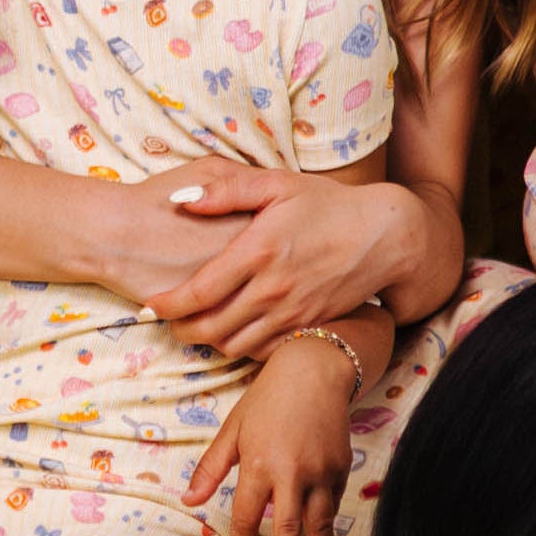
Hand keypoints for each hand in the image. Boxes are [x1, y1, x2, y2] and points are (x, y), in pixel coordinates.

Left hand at [151, 169, 427, 349]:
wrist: (384, 236)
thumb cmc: (328, 205)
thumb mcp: (277, 184)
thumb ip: (227, 190)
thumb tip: (181, 200)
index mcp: (259, 251)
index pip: (200, 291)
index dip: (168, 304)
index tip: (152, 305)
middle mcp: (273, 288)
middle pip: (212, 327)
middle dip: (183, 328)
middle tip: (170, 320)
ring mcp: (292, 312)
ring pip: (235, 345)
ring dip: (210, 341)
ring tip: (198, 326)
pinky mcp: (309, 325)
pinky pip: (264, 351)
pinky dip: (242, 348)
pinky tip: (235, 332)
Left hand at [186, 332, 357, 535]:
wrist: (317, 370)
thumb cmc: (268, 398)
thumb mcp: (233, 429)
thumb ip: (211, 468)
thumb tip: (187, 500)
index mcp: (260, 464)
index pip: (247, 516)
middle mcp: (293, 473)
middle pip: (289, 528)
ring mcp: (322, 473)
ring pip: (319, 525)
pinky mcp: (342, 469)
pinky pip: (332, 507)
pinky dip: (327, 531)